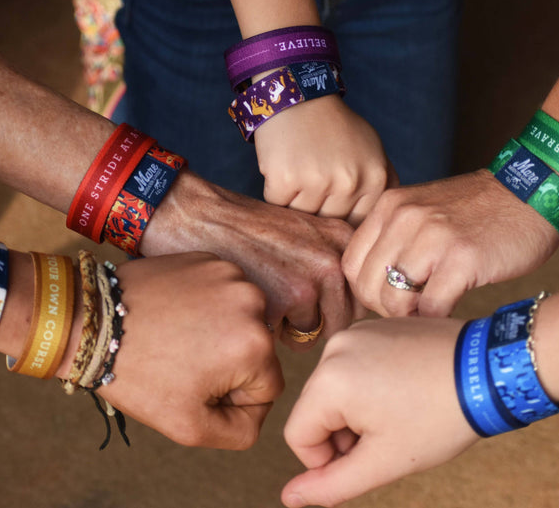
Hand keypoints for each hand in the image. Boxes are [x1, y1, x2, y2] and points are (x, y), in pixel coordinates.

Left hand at [95, 252, 283, 449]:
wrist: (92, 322)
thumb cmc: (138, 375)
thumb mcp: (190, 427)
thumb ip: (241, 432)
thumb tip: (258, 410)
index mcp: (256, 346)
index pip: (269, 388)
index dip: (234, 399)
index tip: (196, 388)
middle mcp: (253, 302)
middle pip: (258, 351)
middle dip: (228, 364)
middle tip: (183, 364)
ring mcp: (231, 274)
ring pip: (242, 320)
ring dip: (219, 333)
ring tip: (177, 338)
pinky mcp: (210, 259)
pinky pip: (223, 294)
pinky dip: (205, 306)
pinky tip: (174, 315)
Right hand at [140, 171, 361, 349]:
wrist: (195, 216)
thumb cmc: (243, 229)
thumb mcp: (303, 231)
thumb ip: (332, 259)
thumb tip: (358, 301)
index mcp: (342, 239)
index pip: (362, 294)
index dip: (335, 303)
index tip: (308, 295)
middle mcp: (334, 257)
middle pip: (345, 319)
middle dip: (317, 320)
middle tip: (282, 299)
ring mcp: (312, 279)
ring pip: (320, 333)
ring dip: (295, 329)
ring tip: (266, 299)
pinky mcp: (285, 299)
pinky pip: (292, 341)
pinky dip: (270, 332)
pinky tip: (250, 303)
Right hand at [254, 94, 396, 226]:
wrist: (298, 98)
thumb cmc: (335, 126)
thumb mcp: (372, 149)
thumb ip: (384, 183)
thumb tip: (385, 218)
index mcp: (376, 179)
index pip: (359, 224)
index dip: (342, 217)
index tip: (332, 202)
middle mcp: (350, 183)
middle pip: (330, 224)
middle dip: (319, 208)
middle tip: (312, 180)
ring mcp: (317, 181)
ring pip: (302, 218)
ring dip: (296, 201)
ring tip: (299, 172)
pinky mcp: (286, 179)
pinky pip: (278, 205)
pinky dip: (276, 192)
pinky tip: (284, 168)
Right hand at [282, 317, 478, 507]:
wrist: (489, 370)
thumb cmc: (440, 417)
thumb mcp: (383, 462)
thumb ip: (331, 485)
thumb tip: (289, 497)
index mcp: (329, 380)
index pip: (298, 436)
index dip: (326, 461)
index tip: (368, 459)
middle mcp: (335, 348)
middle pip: (315, 410)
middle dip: (344, 435)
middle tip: (390, 439)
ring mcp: (356, 332)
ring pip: (334, 390)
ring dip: (357, 412)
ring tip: (400, 415)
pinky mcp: (375, 327)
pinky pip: (354, 367)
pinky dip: (369, 387)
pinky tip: (404, 394)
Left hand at [342, 169, 558, 316]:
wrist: (533, 192)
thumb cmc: (478, 212)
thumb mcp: (422, 211)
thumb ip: (393, 239)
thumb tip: (372, 291)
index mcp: (388, 207)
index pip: (351, 265)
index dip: (367, 292)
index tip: (390, 299)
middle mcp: (403, 219)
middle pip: (367, 287)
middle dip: (386, 310)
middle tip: (412, 311)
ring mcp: (432, 238)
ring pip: (393, 302)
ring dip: (410, 318)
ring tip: (430, 312)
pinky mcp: (462, 259)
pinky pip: (430, 308)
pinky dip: (436, 321)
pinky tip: (450, 313)